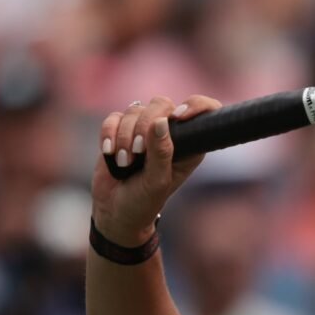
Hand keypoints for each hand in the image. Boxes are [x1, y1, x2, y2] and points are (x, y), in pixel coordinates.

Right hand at [90, 95, 220, 245]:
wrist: (116, 210)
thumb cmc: (144, 201)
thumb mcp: (157, 182)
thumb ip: (161, 153)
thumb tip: (161, 122)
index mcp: (190, 145)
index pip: (205, 112)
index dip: (197, 106)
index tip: (179, 117)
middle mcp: (170, 133)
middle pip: (161, 104)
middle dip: (144, 127)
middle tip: (137, 153)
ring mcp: (145, 130)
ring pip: (135, 110)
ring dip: (125, 137)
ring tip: (124, 163)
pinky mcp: (121, 130)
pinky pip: (114, 117)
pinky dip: (108, 133)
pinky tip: (109, 153)